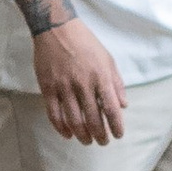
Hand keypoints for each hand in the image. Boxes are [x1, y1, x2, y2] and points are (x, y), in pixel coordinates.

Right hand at [32, 15, 126, 145]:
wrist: (57, 28)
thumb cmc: (86, 43)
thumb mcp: (108, 59)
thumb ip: (116, 83)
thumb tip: (123, 105)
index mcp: (101, 77)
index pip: (111, 109)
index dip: (116, 126)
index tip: (118, 135)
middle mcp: (83, 84)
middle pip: (93, 118)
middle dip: (100, 135)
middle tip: (102, 142)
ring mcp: (64, 87)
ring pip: (74, 120)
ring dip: (82, 135)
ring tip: (87, 141)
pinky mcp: (48, 87)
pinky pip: (54, 114)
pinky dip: (61, 128)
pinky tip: (67, 134)